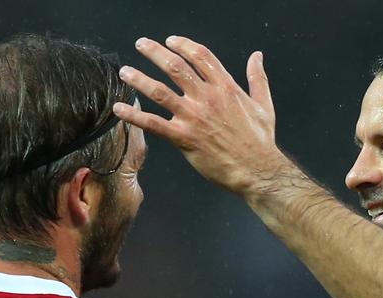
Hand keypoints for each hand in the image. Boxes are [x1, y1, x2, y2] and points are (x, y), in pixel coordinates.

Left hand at [114, 36, 289, 194]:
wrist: (257, 170)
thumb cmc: (260, 141)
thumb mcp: (263, 104)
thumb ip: (257, 78)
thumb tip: (257, 56)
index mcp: (226, 87)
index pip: (200, 56)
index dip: (183, 45)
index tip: (171, 40)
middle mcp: (207, 98)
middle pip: (175, 66)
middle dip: (155, 52)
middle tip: (141, 44)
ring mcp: (193, 118)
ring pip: (159, 91)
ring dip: (139, 79)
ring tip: (124, 72)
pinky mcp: (184, 139)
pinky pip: (153, 124)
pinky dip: (134, 115)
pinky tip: (119, 109)